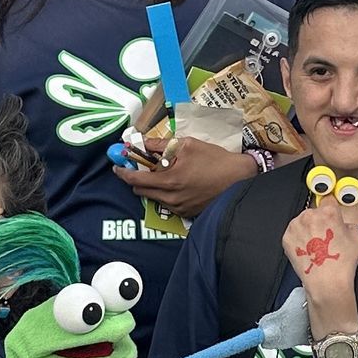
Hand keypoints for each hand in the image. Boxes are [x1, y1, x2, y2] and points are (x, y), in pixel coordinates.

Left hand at [116, 138, 254, 216]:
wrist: (240, 179)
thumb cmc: (216, 160)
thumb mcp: (188, 145)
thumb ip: (162, 145)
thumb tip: (142, 142)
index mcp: (169, 181)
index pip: (135, 181)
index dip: (123, 173)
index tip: (117, 166)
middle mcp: (171, 199)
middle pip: (142, 191)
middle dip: (138, 178)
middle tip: (143, 166)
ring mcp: (179, 209)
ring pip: (155, 198)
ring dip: (154, 186)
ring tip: (167, 173)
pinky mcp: (188, 214)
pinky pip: (168, 204)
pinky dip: (167, 193)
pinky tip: (180, 183)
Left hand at [281, 197, 357, 312]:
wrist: (326, 282)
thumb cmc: (341, 264)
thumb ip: (352, 226)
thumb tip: (345, 226)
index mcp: (328, 212)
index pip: (328, 200)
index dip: (331, 208)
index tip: (331, 213)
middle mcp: (310, 216)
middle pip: (315, 212)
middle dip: (320, 222)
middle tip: (326, 238)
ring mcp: (296, 227)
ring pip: (302, 222)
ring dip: (308, 229)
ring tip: (317, 246)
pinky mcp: (287, 238)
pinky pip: (294, 233)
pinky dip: (299, 239)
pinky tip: (309, 250)